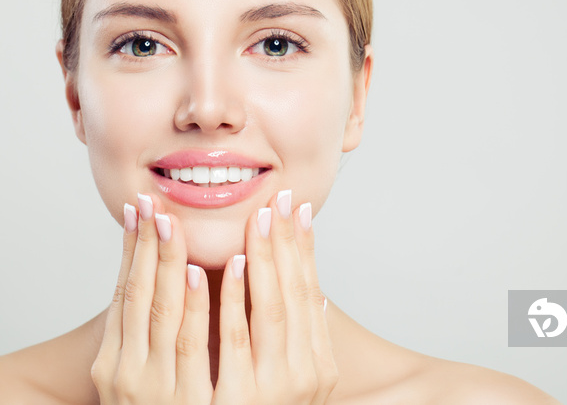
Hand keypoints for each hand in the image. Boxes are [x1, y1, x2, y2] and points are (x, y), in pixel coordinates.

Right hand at [91, 193, 213, 403]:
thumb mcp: (148, 370)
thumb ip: (159, 332)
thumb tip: (173, 278)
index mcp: (115, 361)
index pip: (124, 294)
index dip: (130, 251)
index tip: (138, 212)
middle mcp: (128, 373)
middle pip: (140, 297)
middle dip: (149, 249)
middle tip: (155, 204)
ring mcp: (157, 388)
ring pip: (165, 314)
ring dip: (172, 265)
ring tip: (177, 224)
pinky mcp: (189, 402)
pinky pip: (196, 346)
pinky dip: (202, 306)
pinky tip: (208, 272)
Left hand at [212, 190, 337, 403]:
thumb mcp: (295, 380)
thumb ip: (300, 338)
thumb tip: (313, 292)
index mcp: (318, 366)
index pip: (311, 294)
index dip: (305, 250)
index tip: (298, 212)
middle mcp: (305, 376)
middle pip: (294, 294)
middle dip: (285, 244)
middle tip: (277, 201)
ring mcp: (272, 391)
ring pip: (269, 310)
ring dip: (260, 259)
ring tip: (255, 219)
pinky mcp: (237, 403)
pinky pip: (234, 340)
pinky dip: (231, 299)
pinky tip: (226, 265)